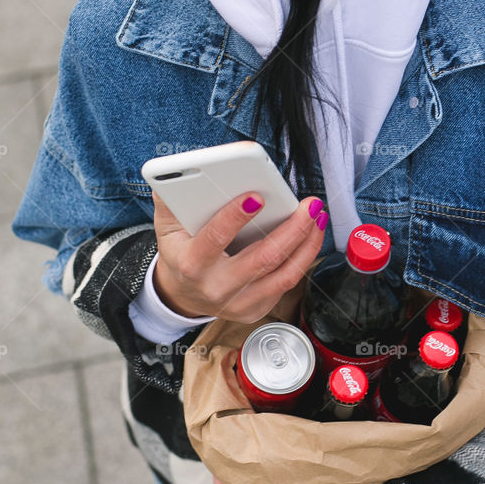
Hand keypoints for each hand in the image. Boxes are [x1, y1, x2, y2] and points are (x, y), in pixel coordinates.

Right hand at [150, 189, 326, 322]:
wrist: (182, 295)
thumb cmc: (180, 254)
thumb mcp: (167, 227)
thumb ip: (170, 199)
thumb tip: (173, 174)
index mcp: (192, 264)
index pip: (215, 239)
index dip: (235, 217)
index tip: (256, 196)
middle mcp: (216, 287)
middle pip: (263, 259)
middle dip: (292, 229)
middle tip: (309, 205)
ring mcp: (239, 302)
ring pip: (284, 274)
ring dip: (307, 244)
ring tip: (318, 218)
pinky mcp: (256, 309)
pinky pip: (287, 284)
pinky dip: (303, 257)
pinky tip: (311, 236)